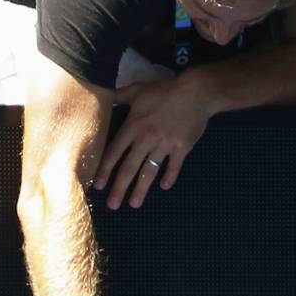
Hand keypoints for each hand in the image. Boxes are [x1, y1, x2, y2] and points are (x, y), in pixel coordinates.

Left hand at [92, 74, 208, 208]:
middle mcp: (146, 138)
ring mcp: (164, 145)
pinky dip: (169, 177)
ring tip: (134, 204)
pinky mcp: (181, 148)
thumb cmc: (165, 91)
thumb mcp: (138, 90)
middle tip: (112, 205)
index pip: (114, 152)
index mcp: (133, 126)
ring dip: (141, 189)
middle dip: (119, 188)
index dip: (105, 170)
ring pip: (149, 171)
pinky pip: (174, 167)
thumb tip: (102, 95)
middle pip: (129, 167)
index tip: (98, 186)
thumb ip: (119, 96)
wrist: (196, 92)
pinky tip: (164, 187)